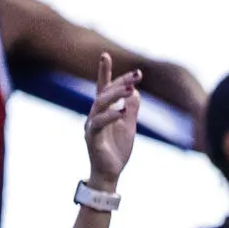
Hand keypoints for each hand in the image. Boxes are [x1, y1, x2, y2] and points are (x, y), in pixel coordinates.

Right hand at [84, 53, 141, 188]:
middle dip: (120, 81)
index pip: (103, 87)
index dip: (104, 71)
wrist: (111, 172)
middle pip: (104, 92)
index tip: (105, 55)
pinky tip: (122, 111)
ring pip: (100, 104)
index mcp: (103, 111)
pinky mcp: (92, 137)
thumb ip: (131, 109)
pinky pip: (99, 123)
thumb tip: (135, 92)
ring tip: (130, 89)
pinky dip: (111, 116)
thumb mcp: (129, 126)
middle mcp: (94, 114)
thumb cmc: (117, 150)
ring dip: (115, 95)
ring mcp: (92, 125)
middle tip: (137, 75)